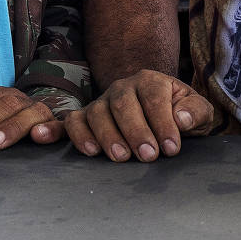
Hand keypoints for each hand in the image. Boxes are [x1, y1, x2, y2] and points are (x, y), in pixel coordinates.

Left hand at [0, 87, 67, 151]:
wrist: (46, 127)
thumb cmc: (7, 131)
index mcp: (0, 97)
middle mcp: (21, 101)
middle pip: (2, 106)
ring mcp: (41, 113)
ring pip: (28, 114)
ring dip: (9, 127)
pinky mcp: (61, 128)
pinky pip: (59, 127)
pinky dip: (49, 130)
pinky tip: (38, 136)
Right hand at [63, 70, 215, 162]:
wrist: (161, 111)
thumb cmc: (180, 114)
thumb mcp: (197, 111)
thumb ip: (195, 111)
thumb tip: (182, 119)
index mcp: (151, 81)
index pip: (154, 98)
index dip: (163, 123)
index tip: (171, 148)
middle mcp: (122, 88)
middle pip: (122, 106)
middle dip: (135, 132)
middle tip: (147, 157)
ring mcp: (100, 102)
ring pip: (95, 114)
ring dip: (106, 136)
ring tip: (119, 158)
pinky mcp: (84, 118)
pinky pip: (67, 122)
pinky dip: (55, 130)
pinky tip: (42, 138)